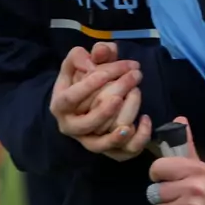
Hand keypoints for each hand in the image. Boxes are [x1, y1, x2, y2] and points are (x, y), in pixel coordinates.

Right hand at [50, 42, 149, 160]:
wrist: (84, 107)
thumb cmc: (82, 82)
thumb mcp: (79, 64)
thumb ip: (86, 54)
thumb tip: (101, 51)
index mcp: (60, 106)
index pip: (70, 98)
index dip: (88, 85)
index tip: (107, 71)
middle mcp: (71, 128)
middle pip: (89, 122)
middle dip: (114, 97)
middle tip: (135, 75)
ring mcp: (89, 142)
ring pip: (103, 142)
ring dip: (122, 122)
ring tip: (136, 96)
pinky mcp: (109, 152)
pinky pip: (123, 153)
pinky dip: (137, 139)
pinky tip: (144, 118)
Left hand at [148, 119, 204, 204]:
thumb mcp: (203, 168)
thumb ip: (188, 146)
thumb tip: (179, 118)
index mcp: (196, 169)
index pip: (158, 167)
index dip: (157, 174)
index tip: (165, 179)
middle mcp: (193, 186)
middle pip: (155, 191)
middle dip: (164, 197)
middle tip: (179, 198)